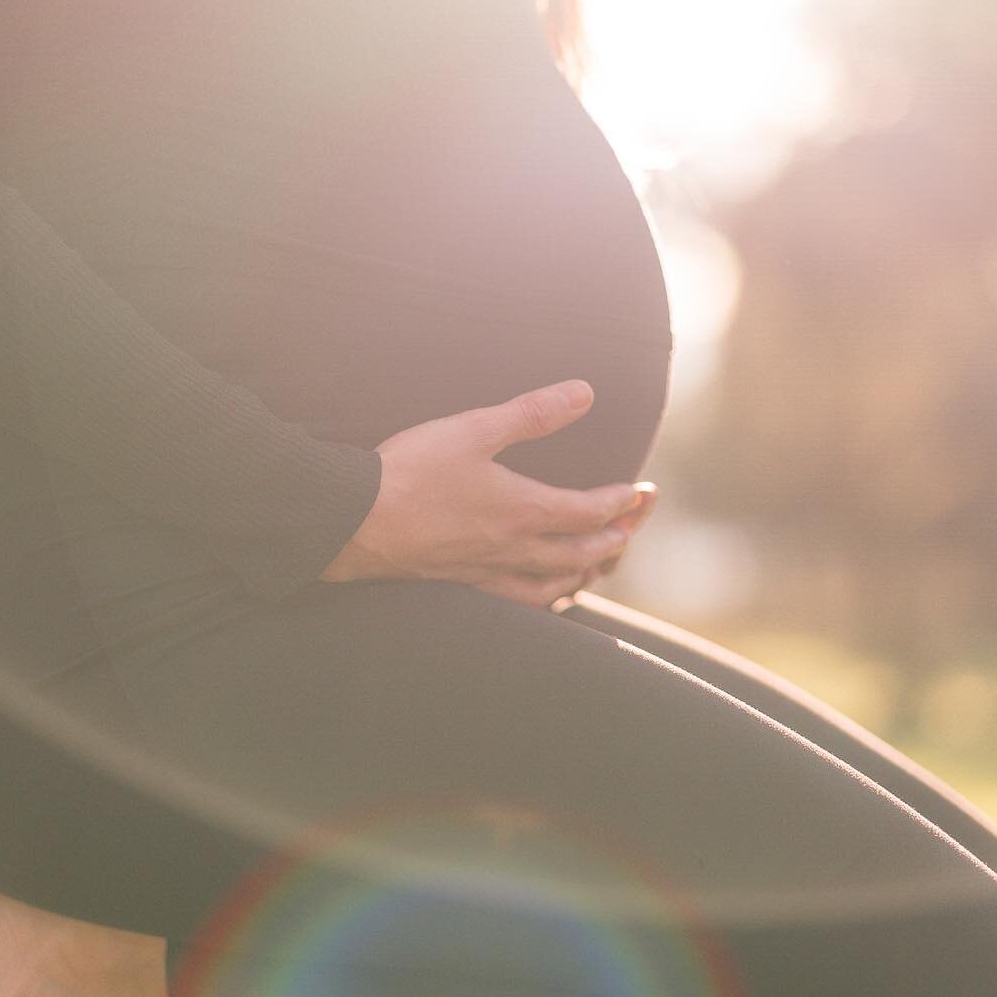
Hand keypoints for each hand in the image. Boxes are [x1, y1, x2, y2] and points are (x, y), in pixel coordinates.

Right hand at [319, 379, 650, 609]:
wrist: (354, 522)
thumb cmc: (411, 472)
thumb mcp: (474, 429)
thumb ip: (532, 413)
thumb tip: (585, 393)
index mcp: (523, 511)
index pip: (590, 512)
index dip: (621, 503)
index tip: (641, 493)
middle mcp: (513, 550)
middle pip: (582, 555)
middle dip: (616, 538)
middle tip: (634, 525)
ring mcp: (488, 574)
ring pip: (554, 587)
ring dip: (585, 575)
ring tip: (599, 564)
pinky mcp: (462, 585)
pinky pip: (519, 604)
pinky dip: (544, 599)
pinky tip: (541, 593)